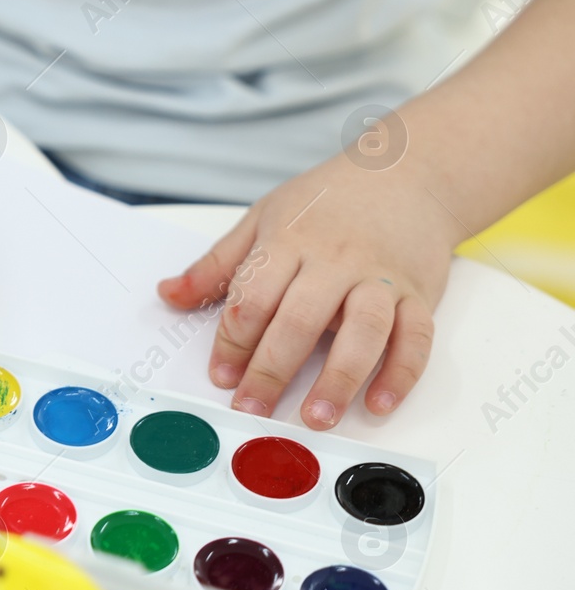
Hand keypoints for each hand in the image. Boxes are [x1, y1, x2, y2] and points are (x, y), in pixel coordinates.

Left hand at [157, 155, 452, 427]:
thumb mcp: (263, 218)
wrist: (407, 172)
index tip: (221, 376)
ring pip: (363, 331)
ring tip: (317, 418)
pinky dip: (401, 373)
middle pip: (300, 320)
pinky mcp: (420, 293)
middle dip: (272, 370)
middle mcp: (336, 261)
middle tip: (252, 408)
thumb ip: (217, 265)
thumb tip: (169, 294)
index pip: (253, 298)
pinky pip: (416, 337)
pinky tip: (379, 404)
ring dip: (339, 379)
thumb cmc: (328, 201)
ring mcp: (381, 278)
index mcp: (290, 242)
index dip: (232, 341)